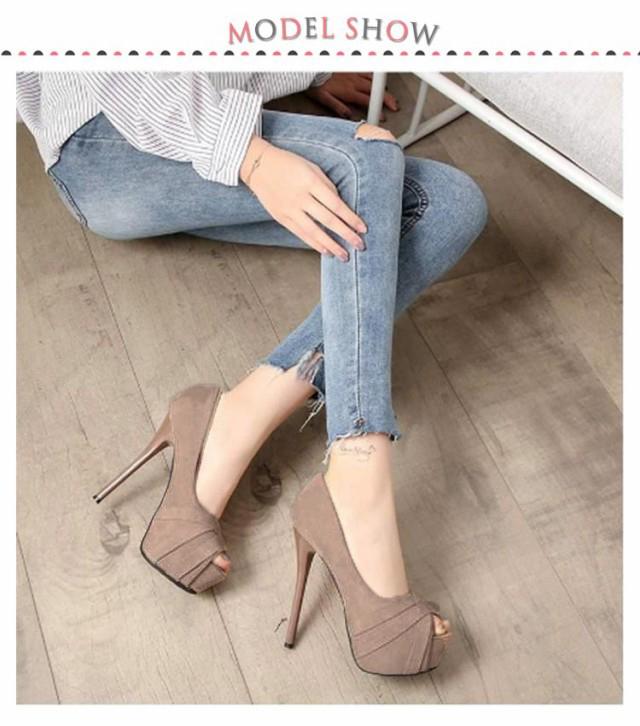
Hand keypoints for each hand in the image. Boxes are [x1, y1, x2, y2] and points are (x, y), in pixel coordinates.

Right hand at [239, 136, 366, 259]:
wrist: (259, 165)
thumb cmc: (290, 164)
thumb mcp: (312, 168)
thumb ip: (327, 186)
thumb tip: (341, 207)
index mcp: (310, 182)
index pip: (336, 205)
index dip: (351, 218)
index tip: (363, 229)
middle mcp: (300, 197)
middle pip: (328, 220)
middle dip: (346, 234)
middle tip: (360, 246)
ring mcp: (289, 209)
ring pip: (314, 231)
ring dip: (331, 245)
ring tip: (344, 256)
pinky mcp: (281, 217)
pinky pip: (301, 234)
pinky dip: (314, 244)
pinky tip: (326, 251)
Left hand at [306, 73, 398, 119]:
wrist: (311, 68)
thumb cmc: (316, 84)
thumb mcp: (324, 99)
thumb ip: (338, 107)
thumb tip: (349, 116)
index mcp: (349, 92)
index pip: (367, 102)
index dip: (377, 110)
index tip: (384, 116)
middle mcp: (354, 82)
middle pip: (375, 91)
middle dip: (387, 99)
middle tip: (395, 106)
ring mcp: (354, 74)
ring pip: (372, 81)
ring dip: (382, 89)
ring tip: (388, 95)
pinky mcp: (352, 68)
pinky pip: (366, 72)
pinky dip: (373, 77)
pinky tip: (375, 81)